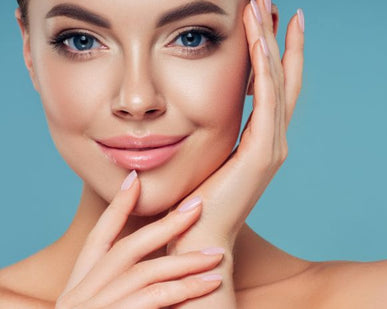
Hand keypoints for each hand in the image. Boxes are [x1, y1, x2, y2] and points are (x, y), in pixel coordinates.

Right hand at [55, 171, 224, 308]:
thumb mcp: (97, 304)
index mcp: (80, 283)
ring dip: (184, 260)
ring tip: (217, 255)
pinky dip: (182, 289)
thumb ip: (121, 283)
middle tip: (198, 204)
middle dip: (164, 224)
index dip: (117, 206)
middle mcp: (84, 290)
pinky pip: (153, 300)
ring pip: (145, 272)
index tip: (135, 179)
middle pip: (127, 246)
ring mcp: (95, 306)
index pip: (99, 236)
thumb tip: (154, 266)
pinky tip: (208, 283)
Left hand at [167, 0, 303, 262]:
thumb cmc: (199, 200)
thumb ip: (219, 133)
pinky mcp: (263, 153)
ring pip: (277, 82)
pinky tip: (260, 41)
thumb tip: (204, 108)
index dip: (277, 52)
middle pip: (283, 77)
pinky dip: (265, 69)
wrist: (198, 235)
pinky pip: (267, 101)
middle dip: (277, 36)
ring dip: (270, 42)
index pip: (276, 87)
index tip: (271, 20)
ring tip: (265, 7)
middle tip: (271, 0)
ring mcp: (273, 146)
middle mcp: (275, 140)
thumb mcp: (211, 156)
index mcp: (264, 140)